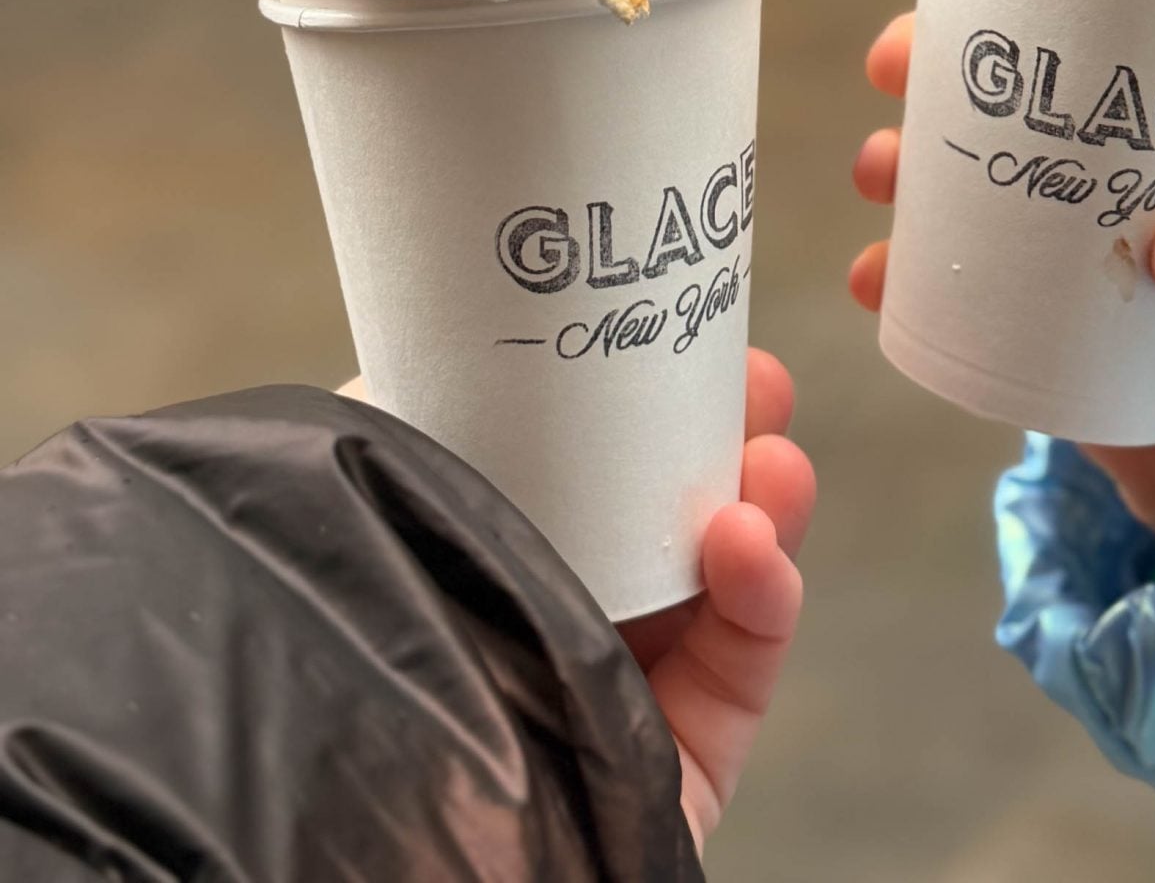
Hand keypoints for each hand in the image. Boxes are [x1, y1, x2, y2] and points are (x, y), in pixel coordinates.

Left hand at [339, 351, 813, 850]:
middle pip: (676, 507)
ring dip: (765, 501)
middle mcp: (570, 612)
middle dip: (729, 432)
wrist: (373, 837)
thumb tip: (466, 344)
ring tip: (772, 461)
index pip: (599, 460)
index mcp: (504, 550)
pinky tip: (751, 541)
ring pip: (728, 577)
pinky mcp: (685, 762)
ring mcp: (633, 686)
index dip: (650, 393)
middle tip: (752, 383)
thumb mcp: (380, 510)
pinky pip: (741, 667)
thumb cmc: (368, 659)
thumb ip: (410, 427)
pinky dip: (764, 593)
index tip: (682, 335)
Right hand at [850, 13, 1154, 562]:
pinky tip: (875, 284)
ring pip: (966, 201)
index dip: (1010, 31)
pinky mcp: (1030, 342)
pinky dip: (903, 282)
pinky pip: (952, 298)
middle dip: (934, 97)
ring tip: (880, 185)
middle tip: (893, 100)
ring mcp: (1060, 268)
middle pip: (1006, 121)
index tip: (944, 27)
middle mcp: (1105, 195)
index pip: (1085, 65)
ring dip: (907, 176)